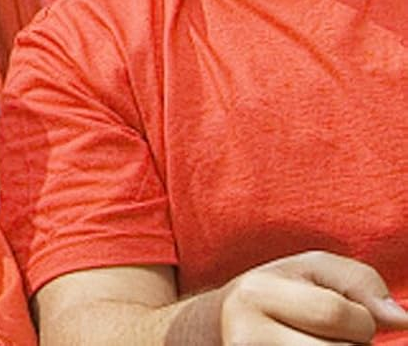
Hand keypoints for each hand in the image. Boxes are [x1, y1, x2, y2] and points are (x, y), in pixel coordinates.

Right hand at [218, 251, 407, 342]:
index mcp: (257, 294)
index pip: (336, 314)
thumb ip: (358, 281)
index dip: (359, 319)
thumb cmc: (276, 294)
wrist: (219, 329)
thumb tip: (402, 319)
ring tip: (323, 345)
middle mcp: (248, 336)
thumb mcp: (307, 270)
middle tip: (334, 338)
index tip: (349, 317)